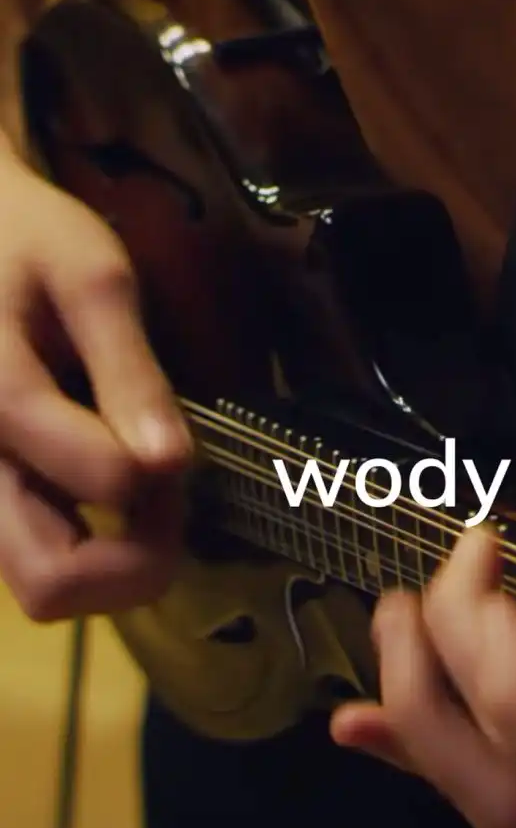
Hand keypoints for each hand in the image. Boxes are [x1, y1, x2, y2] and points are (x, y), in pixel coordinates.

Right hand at [0, 153, 191, 620]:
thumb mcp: (94, 279)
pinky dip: (85, 548)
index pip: (108, 482)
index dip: (169, 483)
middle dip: (135, 563)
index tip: (176, 450)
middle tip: (165, 502)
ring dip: (112, 562)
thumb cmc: (27, 242)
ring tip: (137, 490)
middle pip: (49, 585)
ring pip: (39, 585)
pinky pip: (33, 556)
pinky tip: (104, 488)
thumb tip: (170, 464)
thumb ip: (129, 372)